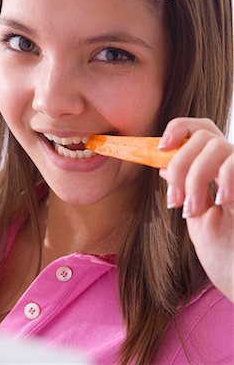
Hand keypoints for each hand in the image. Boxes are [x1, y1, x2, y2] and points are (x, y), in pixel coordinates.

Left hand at [158, 117, 233, 302]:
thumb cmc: (224, 256)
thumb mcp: (198, 219)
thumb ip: (186, 190)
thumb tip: (164, 167)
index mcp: (218, 171)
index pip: (200, 130)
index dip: (179, 130)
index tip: (160, 148)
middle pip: (203, 136)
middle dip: (180, 164)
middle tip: (175, 200)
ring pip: (217, 146)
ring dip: (196, 176)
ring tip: (193, 209)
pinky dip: (225, 178)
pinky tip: (222, 201)